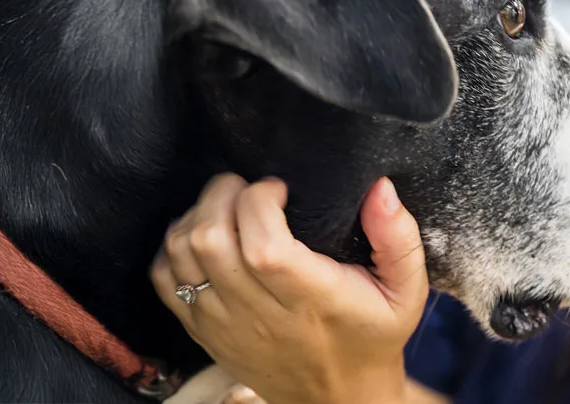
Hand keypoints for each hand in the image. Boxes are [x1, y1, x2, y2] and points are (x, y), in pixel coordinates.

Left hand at [150, 174, 428, 403]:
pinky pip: (164, 279)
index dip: (259, 201)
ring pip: (181, 253)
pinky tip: (206, 239)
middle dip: (223, 194)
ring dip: (197, 214)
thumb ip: (399, 237)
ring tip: (229, 207)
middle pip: (210, 240)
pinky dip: (174, 248)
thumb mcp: (405, 289)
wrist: (337, 398)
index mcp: (310, 300)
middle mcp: (259, 314)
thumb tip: (381, 188)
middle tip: (249, 188)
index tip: (279, 188)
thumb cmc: (371, 334)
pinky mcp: (202, 330)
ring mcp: (223, 324)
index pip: (262, 246)